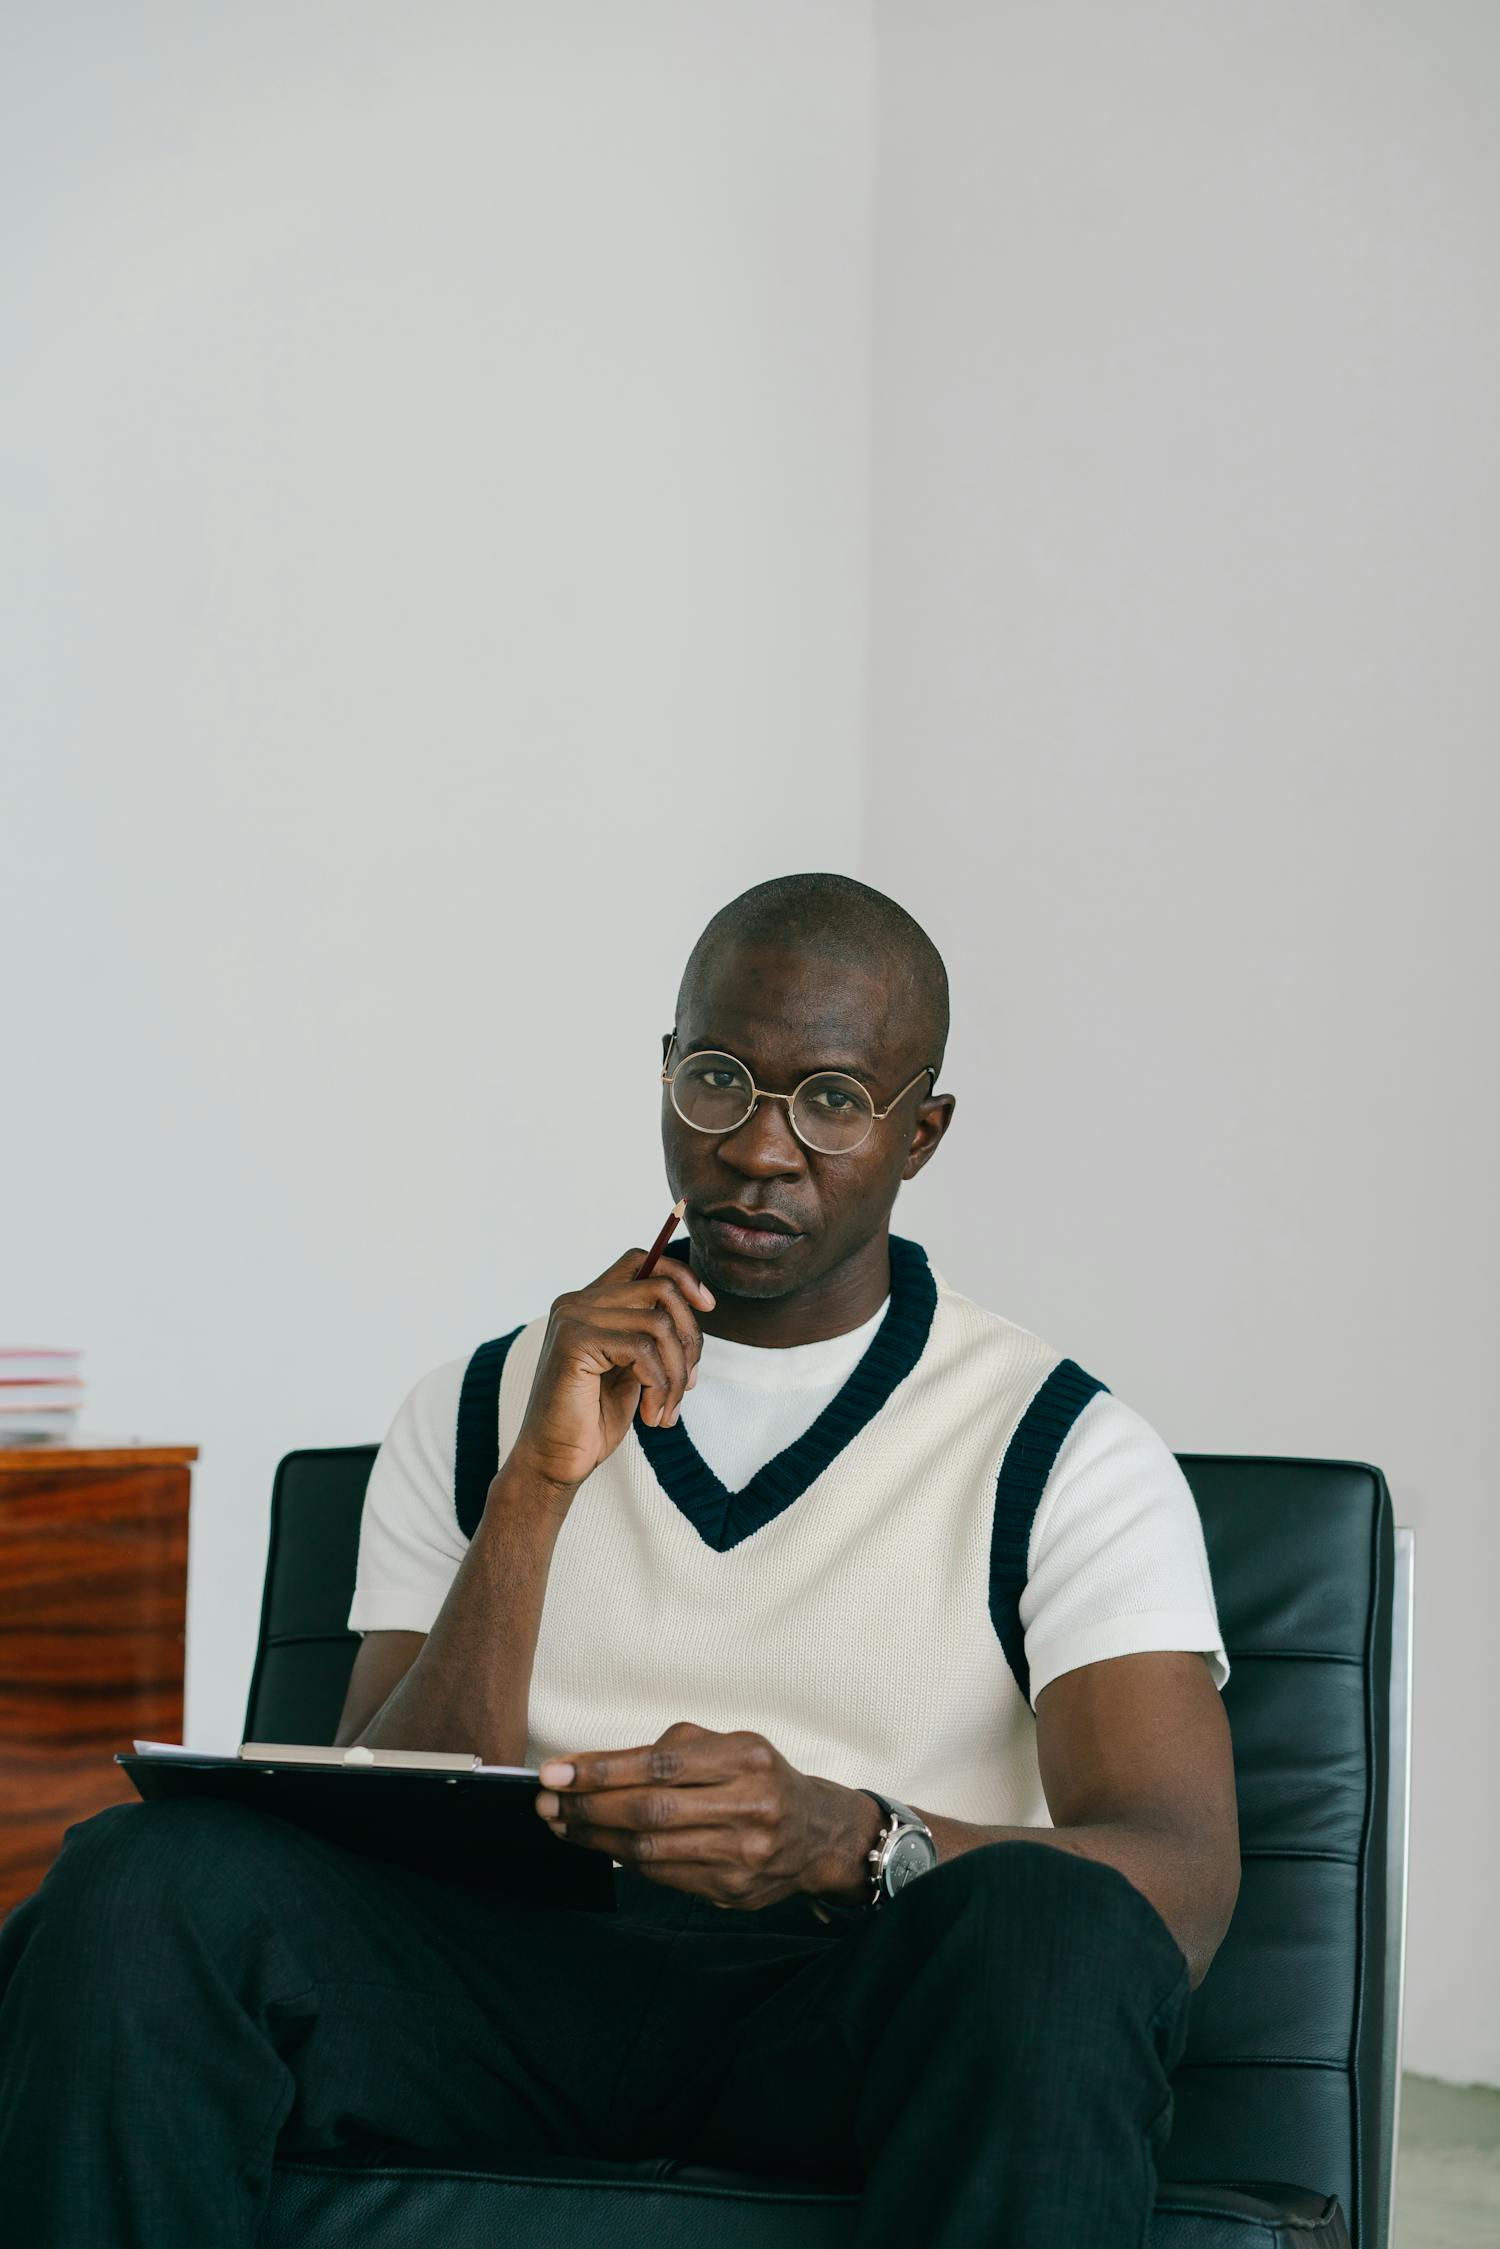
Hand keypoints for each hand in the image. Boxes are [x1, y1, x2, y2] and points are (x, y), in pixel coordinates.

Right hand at [506, 1248, 715, 1498]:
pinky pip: (642, 1350)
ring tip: (668, 1409)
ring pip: (658, 1323)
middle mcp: (576, 1302)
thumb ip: (651, 1336)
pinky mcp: (573, 1342)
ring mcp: (572, 1319)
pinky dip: (660, 1386)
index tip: (707, 1306)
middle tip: (690, 1385)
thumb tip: (699, 1308)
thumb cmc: (591, 1420)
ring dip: (677, 1373)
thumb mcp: (631, 1369)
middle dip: (690, 1338)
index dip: (681, 1276)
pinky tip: (652, 1417)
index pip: (641, 1260)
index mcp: (588, 1304)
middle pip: (660, 1289)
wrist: (553, 1462)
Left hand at [531, 1720, 867, 1910]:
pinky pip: (664, 1876)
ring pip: (650, 1849)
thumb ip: (675, 1749)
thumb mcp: (732, 1744)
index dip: (601, 1770)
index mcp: (746, 1757)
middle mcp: (749, 1805)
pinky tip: (603, 1844)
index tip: (556, 1771)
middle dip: (588, 1806)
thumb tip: (598, 1768)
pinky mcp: (733, 1891)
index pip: (659, 1763)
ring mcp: (743, 1854)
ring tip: (563, 1823)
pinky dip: (625, 1859)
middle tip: (547, 1801)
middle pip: (649, 1810)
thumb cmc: (762, 1778)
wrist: (819, 1833)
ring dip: (596, 1837)